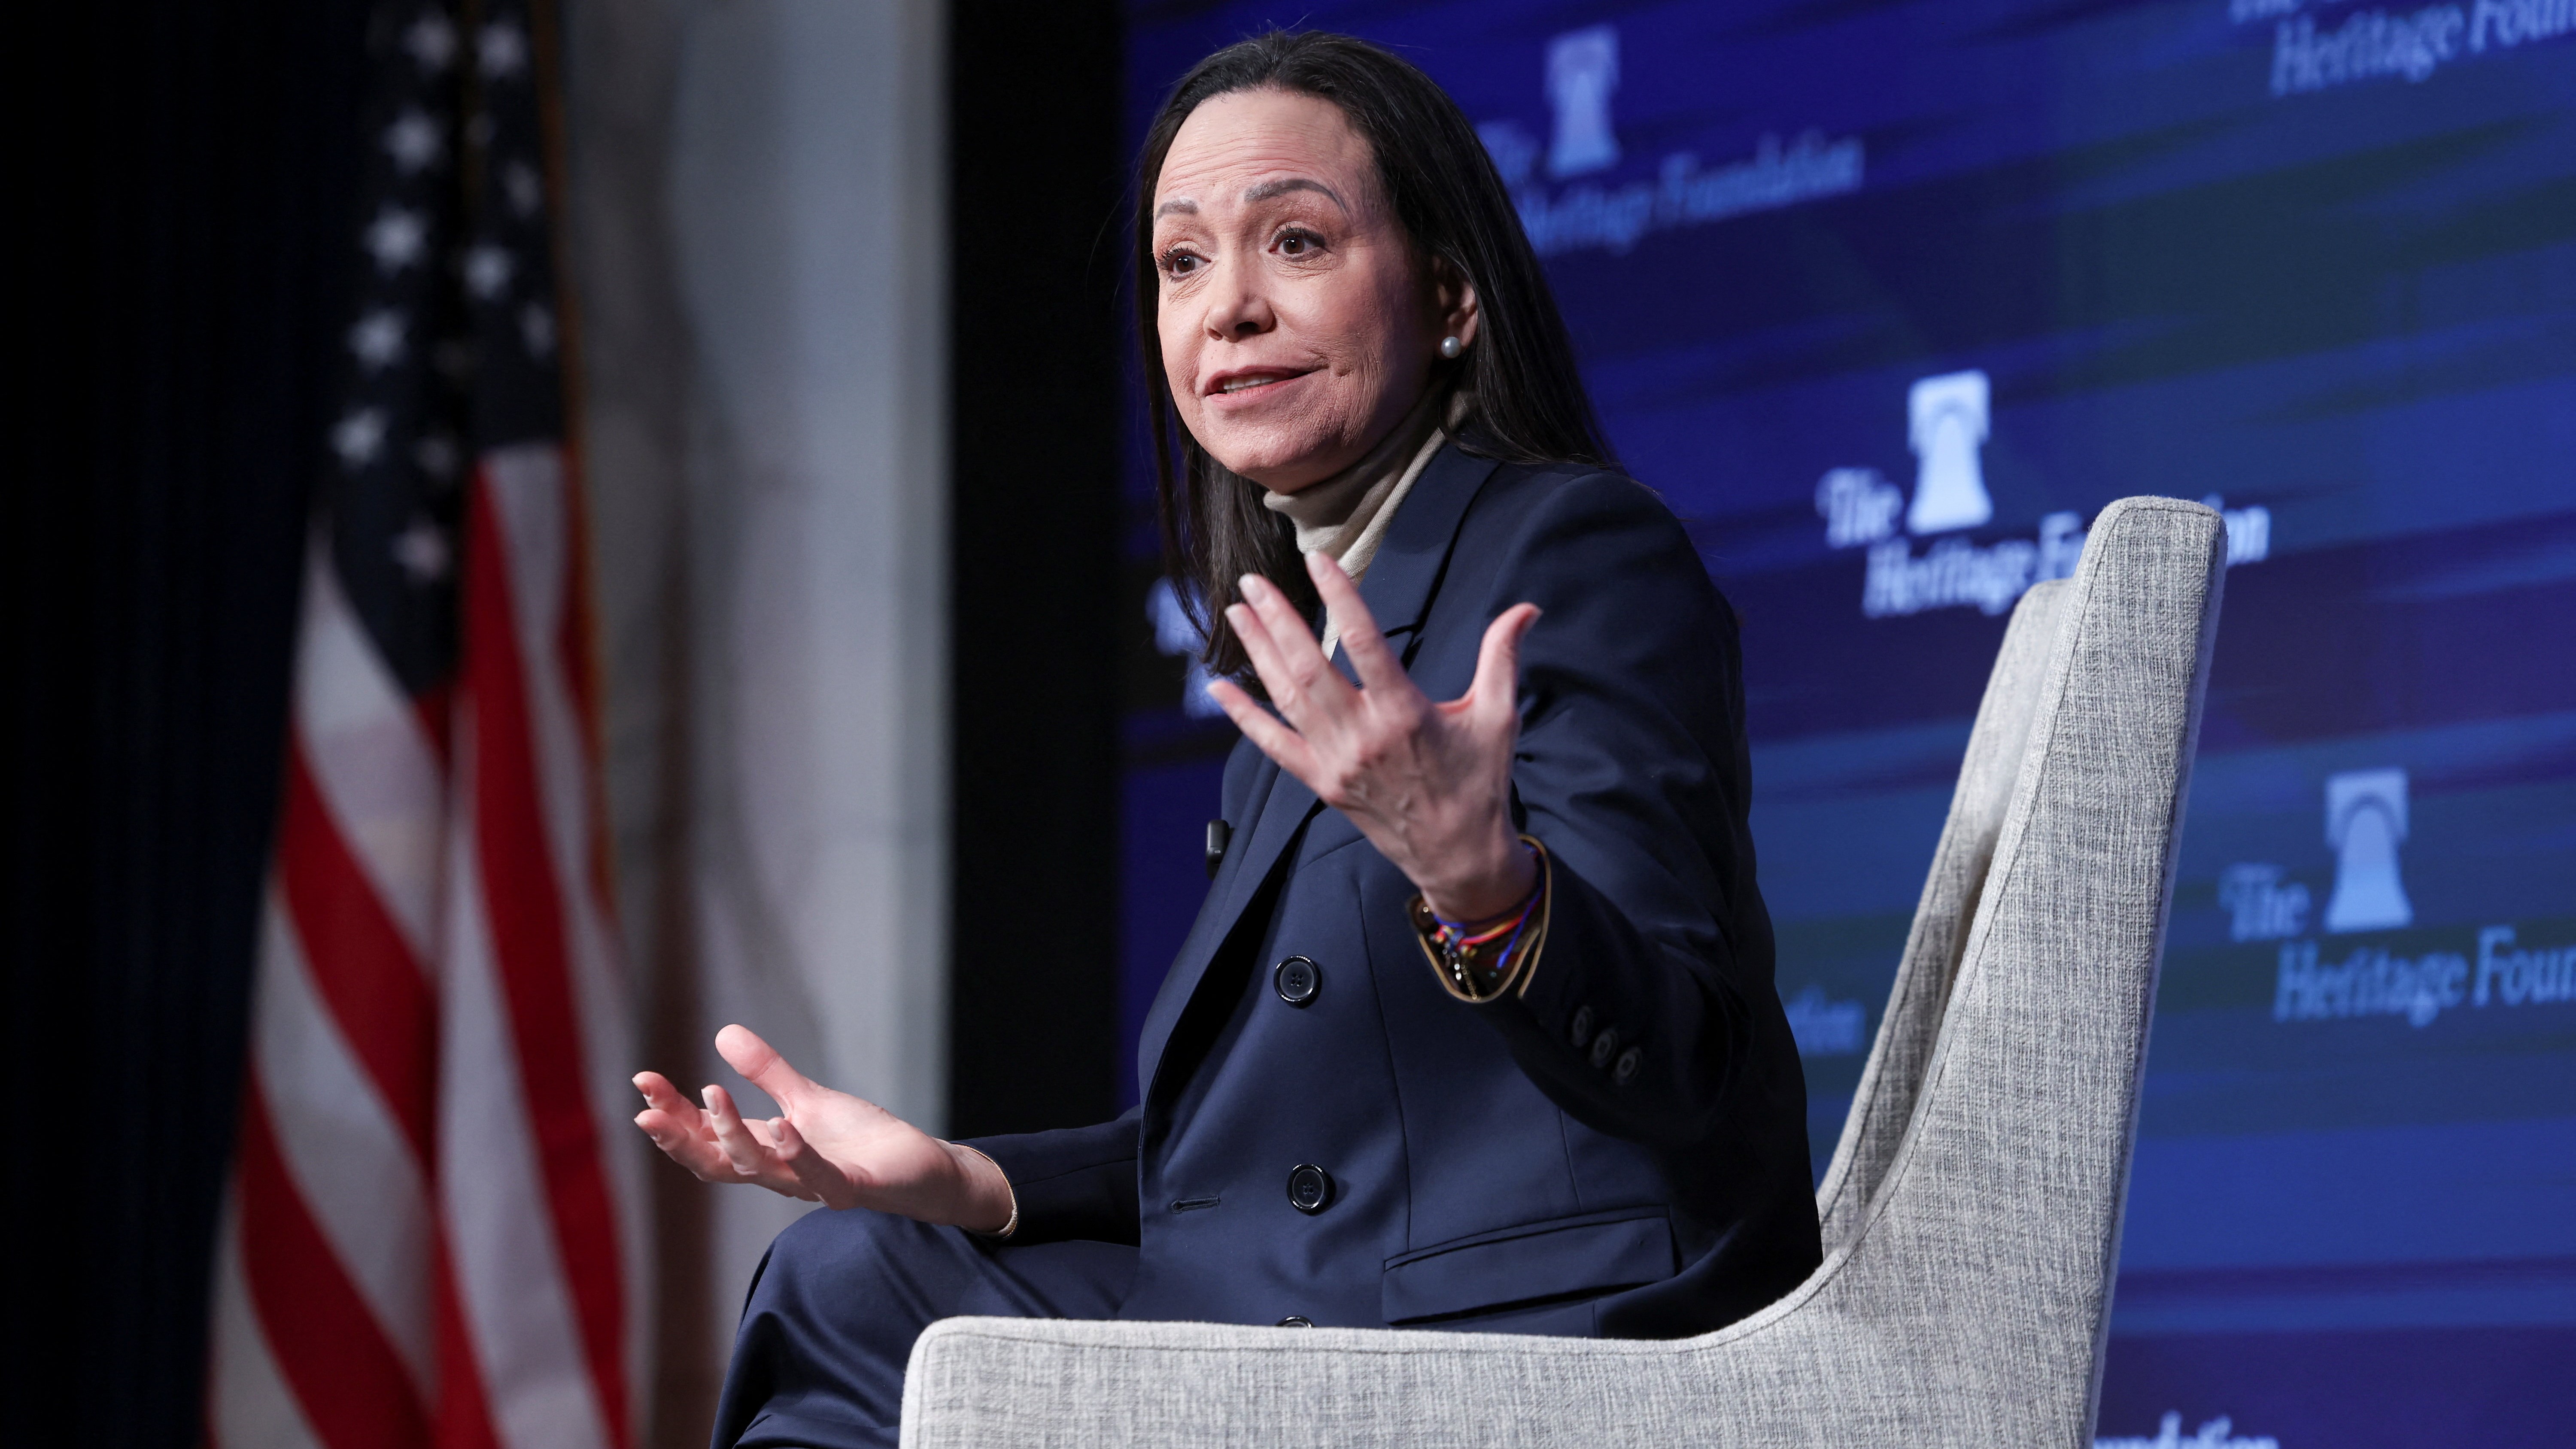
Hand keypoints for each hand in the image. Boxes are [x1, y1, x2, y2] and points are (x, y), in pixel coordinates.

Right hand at [631, 1024, 1012, 1227]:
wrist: (922, 1170)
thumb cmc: (864, 1141)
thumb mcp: (807, 1098)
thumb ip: (767, 1073)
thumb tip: (723, 1033)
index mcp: (766, 1151)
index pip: (707, 1137)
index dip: (673, 1115)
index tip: (642, 1083)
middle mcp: (781, 1174)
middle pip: (718, 1162)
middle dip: (681, 1138)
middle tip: (647, 1112)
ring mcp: (815, 1185)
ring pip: (760, 1169)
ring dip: (733, 1135)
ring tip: (713, 1096)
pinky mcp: (853, 1189)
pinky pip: (820, 1178)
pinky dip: (799, 1156)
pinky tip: (783, 1128)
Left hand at [1207, 550, 1539, 920]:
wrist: (1459, 856)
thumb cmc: (1480, 783)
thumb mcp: (1498, 717)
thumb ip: (1502, 658)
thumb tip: (1527, 608)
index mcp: (1405, 713)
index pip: (1363, 641)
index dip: (1339, 597)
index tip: (1318, 561)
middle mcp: (1362, 736)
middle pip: (1308, 666)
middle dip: (1277, 619)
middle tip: (1253, 581)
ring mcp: (1336, 762)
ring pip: (1286, 697)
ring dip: (1257, 652)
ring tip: (1237, 612)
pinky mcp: (1321, 783)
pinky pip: (1273, 746)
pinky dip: (1244, 716)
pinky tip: (1219, 688)